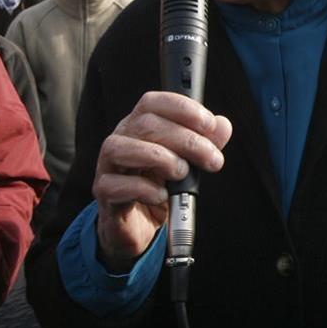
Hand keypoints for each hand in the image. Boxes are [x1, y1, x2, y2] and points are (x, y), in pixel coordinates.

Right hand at [93, 91, 231, 272]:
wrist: (138, 224)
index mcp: (140, 126)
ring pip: (122, 148)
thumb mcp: (188, 162)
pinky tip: (162, 195)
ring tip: (182, 173)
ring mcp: (108, 166)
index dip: (182, 108)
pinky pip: (115, 184)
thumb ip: (206, 142)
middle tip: (211, 159)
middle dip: (186, 140)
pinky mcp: (104, 192)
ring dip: (160, 158)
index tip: (208, 125)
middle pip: (146, 124)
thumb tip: (222, 126)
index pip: (153, 102)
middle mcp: (121, 139)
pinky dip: (144, 189)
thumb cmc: (159, 185)